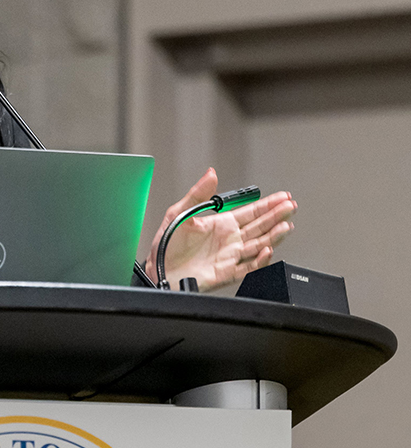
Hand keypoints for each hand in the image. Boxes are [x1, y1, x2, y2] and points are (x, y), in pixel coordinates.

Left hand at [145, 168, 296, 291]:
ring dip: (273, 235)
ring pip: (259, 245)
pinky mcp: (226, 273)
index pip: (251, 212)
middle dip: (277, 216)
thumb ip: (197, 194)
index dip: (268, 204)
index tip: (283, 197)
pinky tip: (267, 250)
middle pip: (260, 226)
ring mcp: (230, 256)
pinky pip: (248, 267)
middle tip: (291, 206)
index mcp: (220, 224)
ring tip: (285, 225)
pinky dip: (259, 260)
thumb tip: (210, 174)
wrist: (156, 271)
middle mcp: (229, 240)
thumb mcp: (179, 213)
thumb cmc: (165, 245)